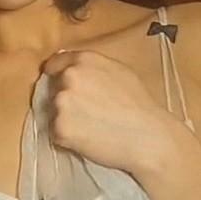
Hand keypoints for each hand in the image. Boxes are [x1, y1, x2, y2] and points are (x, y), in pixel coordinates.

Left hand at [43, 49, 173, 176]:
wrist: (148, 137)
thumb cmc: (139, 104)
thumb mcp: (118, 70)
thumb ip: (91, 66)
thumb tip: (71, 67)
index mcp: (83, 60)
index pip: (55, 63)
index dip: (56, 74)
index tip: (59, 83)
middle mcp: (69, 77)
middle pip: (53, 88)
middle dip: (65, 99)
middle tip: (87, 112)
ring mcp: (62, 102)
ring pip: (53, 111)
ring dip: (65, 119)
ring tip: (90, 127)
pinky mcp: (60, 128)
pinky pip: (56, 133)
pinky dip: (67, 138)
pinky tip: (87, 139)